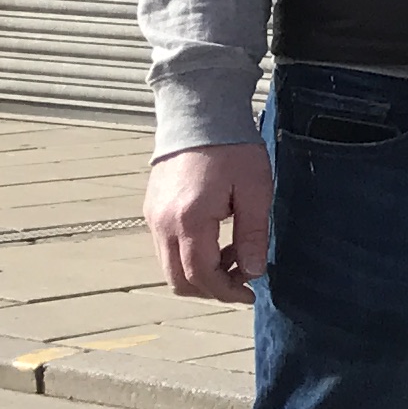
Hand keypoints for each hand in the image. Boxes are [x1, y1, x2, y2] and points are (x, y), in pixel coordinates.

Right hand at [147, 144, 272, 303]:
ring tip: (236, 253)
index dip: (226, 292)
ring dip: (202, 272)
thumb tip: (254, 272)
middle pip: (179, 280)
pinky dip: (190, 255)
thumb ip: (253, 235)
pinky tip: (218, 238)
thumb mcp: (255, 190)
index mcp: (189, 220)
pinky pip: (166, 247)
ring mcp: (152, 216)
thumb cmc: (232, 149)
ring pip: (170, 266)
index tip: (250, 295)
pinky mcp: (152, 209)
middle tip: (244, 280)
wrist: (199, 113)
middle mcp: (162, 223)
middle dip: (212, 289)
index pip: (201, 276)